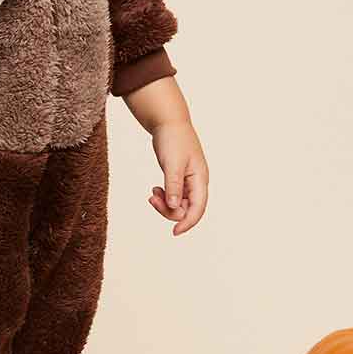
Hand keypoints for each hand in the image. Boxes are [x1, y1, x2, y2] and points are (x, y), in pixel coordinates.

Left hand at [148, 119, 207, 235]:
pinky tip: (155, 190)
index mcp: (200, 179)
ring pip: (179, 203)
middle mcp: (196, 182)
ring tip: (152, 194)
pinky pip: (174, 195)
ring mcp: (188, 180)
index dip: (188, 222)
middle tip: (152, 199)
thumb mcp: (172, 163)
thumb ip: (173, 185)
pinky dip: (164, 196)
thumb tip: (174, 208)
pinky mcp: (179, 177)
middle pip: (186, 209)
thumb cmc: (173, 139)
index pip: (198, 208)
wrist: (168, 121)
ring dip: (165, 204)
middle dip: (169, 210)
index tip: (174, 232)